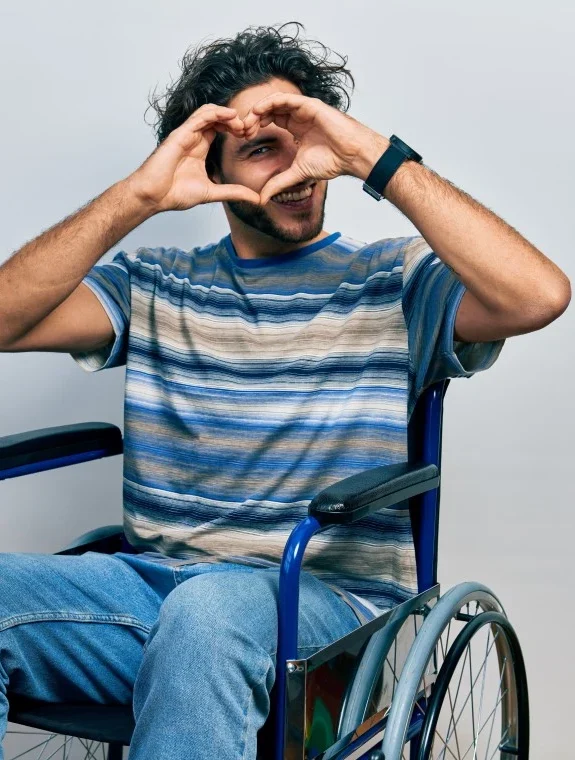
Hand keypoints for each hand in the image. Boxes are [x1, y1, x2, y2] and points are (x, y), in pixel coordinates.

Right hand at [126, 104, 260, 211]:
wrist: (153, 196)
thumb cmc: (174, 194)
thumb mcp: (212, 193)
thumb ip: (233, 193)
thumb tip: (256, 199)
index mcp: (199, 148)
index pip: (220, 128)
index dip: (235, 128)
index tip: (250, 136)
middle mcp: (193, 138)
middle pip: (217, 117)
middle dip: (235, 120)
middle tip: (250, 129)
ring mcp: (186, 134)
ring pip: (209, 112)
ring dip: (227, 114)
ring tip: (241, 122)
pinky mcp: (180, 134)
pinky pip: (199, 117)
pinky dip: (216, 113)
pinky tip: (230, 116)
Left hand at [242, 92, 388, 204]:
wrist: (351, 155)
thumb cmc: (331, 161)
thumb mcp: (297, 173)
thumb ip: (279, 183)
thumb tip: (262, 199)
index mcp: (295, 128)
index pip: (269, 121)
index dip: (254, 127)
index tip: (243, 138)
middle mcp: (298, 116)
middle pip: (268, 110)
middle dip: (252, 118)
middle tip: (241, 130)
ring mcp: (303, 109)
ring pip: (273, 102)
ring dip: (258, 110)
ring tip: (247, 122)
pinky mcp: (309, 105)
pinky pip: (285, 98)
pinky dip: (270, 102)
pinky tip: (258, 111)